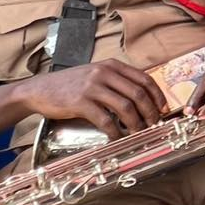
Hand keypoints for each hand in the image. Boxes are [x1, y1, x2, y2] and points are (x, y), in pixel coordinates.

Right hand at [18, 61, 166, 138]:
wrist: (39, 90)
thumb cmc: (71, 85)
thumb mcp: (96, 75)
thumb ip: (117, 81)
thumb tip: (142, 98)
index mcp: (112, 66)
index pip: (145, 79)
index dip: (158, 95)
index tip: (164, 109)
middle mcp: (104, 73)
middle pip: (139, 94)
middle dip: (151, 112)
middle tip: (154, 125)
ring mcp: (92, 87)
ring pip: (125, 107)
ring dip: (136, 124)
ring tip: (139, 133)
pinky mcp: (80, 102)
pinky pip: (105, 120)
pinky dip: (114, 131)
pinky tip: (116, 137)